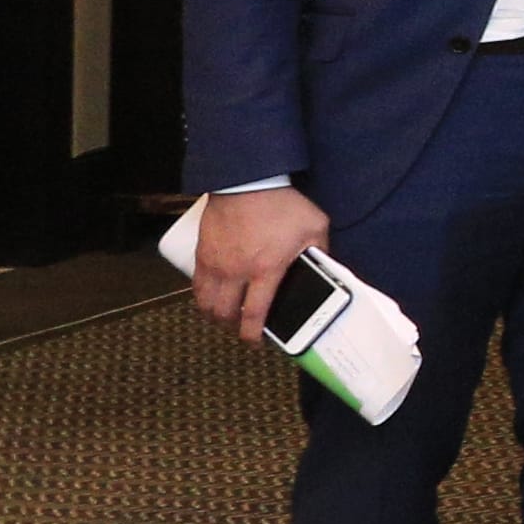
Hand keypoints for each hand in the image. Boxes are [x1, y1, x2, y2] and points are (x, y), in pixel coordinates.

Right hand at [189, 183, 332, 347]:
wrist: (247, 181)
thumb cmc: (282, 203)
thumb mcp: (315, 227)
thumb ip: (321, 252)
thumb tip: (327, 269)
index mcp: (265, 270)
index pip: (254, 314)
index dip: (253, 335)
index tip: (256, 342)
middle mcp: (236, 272)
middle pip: (224, 314)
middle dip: (233, 328)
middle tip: (243, 327)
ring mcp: (215, 264)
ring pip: (205, 304)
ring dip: (214, 315)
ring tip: (227, 315)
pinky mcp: (201, 254)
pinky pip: (196, 285)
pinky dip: (202, 297)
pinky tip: (212, 296)